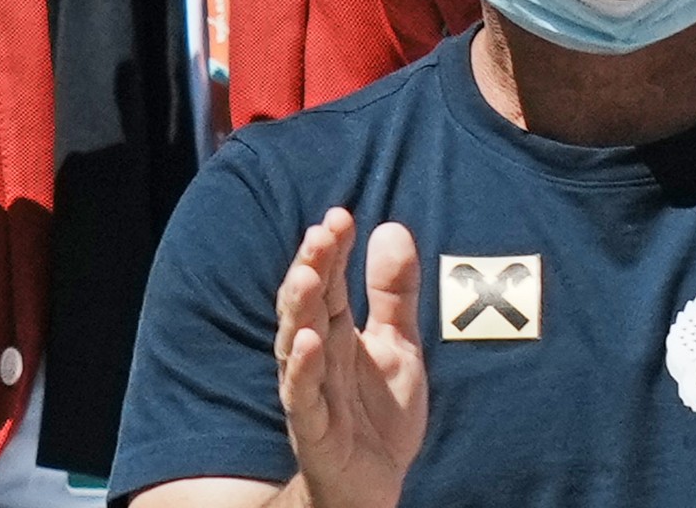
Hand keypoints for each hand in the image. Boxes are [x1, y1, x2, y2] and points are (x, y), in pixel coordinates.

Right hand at [276, 208, 426, 507]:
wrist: (373, 486)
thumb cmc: (378, 414)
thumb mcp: (399, 345)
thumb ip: (394, 293)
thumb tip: (391, 228)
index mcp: (336, 331)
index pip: (330, 281)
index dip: (333, 250)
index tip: (340, 215)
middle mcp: (316, 355)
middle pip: (308, 304)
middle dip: (312, 267)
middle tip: (322, 232)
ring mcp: (311, 391)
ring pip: (296, 343)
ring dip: (300, 309)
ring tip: (308, 275)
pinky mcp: (314, 429)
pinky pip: (303, 396)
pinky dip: (303, 369)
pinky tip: (308, 342)